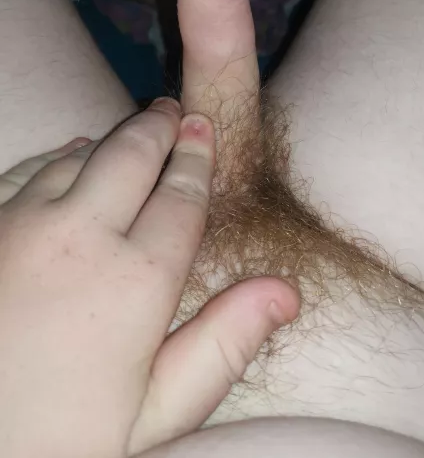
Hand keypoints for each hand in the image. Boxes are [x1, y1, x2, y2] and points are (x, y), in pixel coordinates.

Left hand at [0, 99, 298, 457]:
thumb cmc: (62, 439)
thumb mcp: (156, 415)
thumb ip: (223, 346)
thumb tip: (287, 291)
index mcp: (138, 280)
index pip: (182, 198)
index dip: (197, 159)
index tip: (206, 129)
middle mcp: (81, 237)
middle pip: (132, 157)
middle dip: (160, 128)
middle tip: (175, 109)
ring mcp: (23, 227)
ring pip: (80, 156)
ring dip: (115, 138)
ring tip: (137, 127)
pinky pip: (30, 170)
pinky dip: (61, 155)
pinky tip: (74, 153)